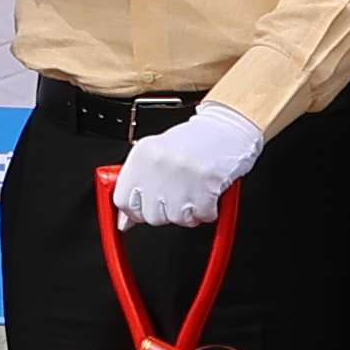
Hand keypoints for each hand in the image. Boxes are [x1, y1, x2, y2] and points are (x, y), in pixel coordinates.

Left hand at [107, 97, 262, 231]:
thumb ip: (139, 185)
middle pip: (150, 215)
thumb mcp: (158, 156)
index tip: (145, 208)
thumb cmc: (195, 141)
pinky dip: (207, 211)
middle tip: (177, 193)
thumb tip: (125, 222)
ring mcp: (181, 177)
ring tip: (194, 190)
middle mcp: (158, 165)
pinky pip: (201, 217)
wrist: (227, 127)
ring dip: (189, 212)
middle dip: (166, 212)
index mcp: (142, 155)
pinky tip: (208, 193)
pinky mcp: (205, 187)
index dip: (136, 209)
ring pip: (176, 220)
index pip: (122, 200)